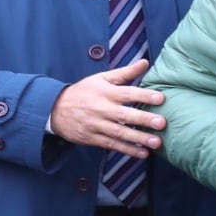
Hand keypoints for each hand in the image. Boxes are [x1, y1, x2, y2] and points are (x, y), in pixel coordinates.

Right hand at [48, 59, 164, 155]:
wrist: (54, 109)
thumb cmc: (83, 92)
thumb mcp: (100, 78)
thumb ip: (124, 72)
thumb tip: (145, 62)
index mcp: (104, 92)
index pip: (126, 93)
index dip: (143, 95)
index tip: (160, 98)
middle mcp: (100, 108)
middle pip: (123, 115)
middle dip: (143, 119)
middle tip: (162, 123)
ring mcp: (95, 125)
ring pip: (118, 132)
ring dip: (138, 138)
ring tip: (156, 143)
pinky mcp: (91, 138)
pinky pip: (111, 144)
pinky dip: (127, 150)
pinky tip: (142, 153)